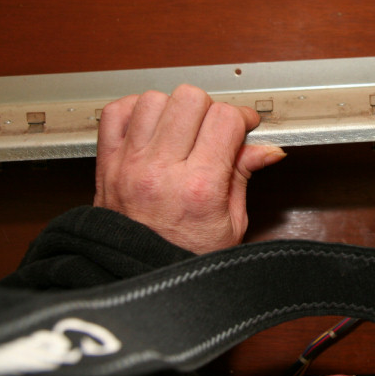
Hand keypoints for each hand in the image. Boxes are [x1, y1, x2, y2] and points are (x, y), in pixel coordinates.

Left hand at [93, 84, 285, 253]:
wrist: (136, 276)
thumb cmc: (181, 257)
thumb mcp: (230, 223)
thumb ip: (243, 176)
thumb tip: (266, 150)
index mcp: (198, 187)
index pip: (226, 119)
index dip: (242, 116)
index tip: (243, 125)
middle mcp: (161, 171)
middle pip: (190, 99)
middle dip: (208, 109)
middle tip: (211, 129)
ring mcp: (130, 164)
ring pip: (154, 99)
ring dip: (172, 109)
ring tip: (180, 129)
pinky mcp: (107, 163)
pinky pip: (116, 112)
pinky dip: (135, 110)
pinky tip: (151, 127)